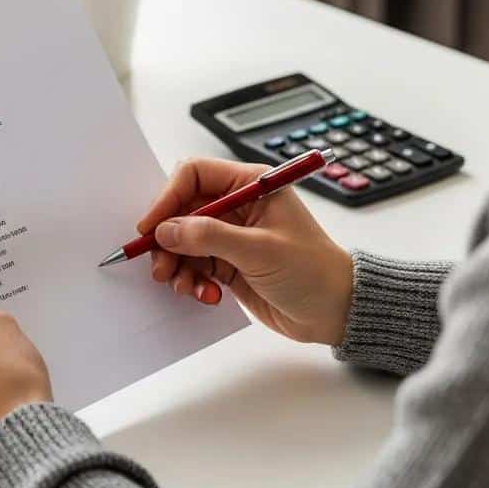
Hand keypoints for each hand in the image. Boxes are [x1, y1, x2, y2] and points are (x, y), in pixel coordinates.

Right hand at [137, 157, 353, 344]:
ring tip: (184, 285)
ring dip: (177, 264)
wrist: (336, 312)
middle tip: (161, 265)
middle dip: (167, 238)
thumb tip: (167, 230)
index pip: (195, 175)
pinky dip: (192, 280)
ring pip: (183, 240)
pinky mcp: (228, 262)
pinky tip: (209, 295)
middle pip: (182, 210)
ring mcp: (232, 235)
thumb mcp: (260, 251)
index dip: (168, 197)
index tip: (152, 226)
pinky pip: (194, 265)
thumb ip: (210, 237)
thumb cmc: (314, 272)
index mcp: (252, 184)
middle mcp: (238, 205)